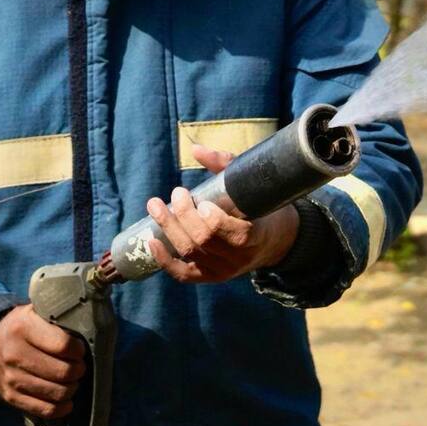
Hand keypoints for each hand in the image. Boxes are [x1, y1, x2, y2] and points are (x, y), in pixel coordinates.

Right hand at [0, 304, 86, 420]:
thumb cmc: (26, 326)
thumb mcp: (37, 311)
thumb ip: (58, 314)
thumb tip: (87, 322)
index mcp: (22, 327)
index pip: (63, 345)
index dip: (78, 349)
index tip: (80, 349)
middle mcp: (13, 353)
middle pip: (62, 372)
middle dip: (78, 370)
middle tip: (79, 366)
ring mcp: (10, 378)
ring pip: (57, 393)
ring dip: (71, 388)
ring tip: (72, 380)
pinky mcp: (9, 396)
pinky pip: (44, 410)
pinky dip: (61, 408)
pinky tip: (67, 401)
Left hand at [146, 145, 300, 282]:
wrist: (274, 240)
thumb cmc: (262, 206)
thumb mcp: (250, 185)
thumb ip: (225, 165)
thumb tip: (195, 149)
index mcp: (257, 236)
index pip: (236, 235)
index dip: (215, 220)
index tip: (202, 201)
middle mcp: (240, 258)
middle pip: (204, 240)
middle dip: (184, 215)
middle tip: (178, 192)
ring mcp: (224, 270)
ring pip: (190, 252)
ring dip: (169, 228)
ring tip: (156, 206)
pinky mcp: (210, 277)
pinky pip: (183, 274)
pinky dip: (164, 260)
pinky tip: (152, 240)